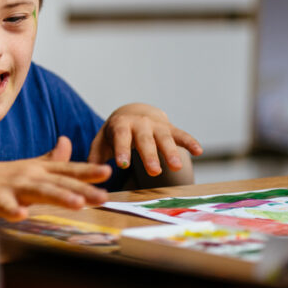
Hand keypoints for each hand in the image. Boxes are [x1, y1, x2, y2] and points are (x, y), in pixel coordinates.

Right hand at [0, 139, 110, 220]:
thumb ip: (49, 158)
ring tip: (77, 204)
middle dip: (82, 189)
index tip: (108, 173)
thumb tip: (67, 142)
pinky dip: (12, 209)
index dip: (87, 171)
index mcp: (36, 169)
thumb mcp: (25, 165)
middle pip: (59, 183)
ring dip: (58, 197)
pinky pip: (3, 205)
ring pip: (38, 192)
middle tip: (104, 196)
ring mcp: (10, 187)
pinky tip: (22, 215)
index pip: (66, 170)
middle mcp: (27, 176)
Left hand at [88, 103, 202, 175]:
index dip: (122, 150)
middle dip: (149, 155)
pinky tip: (198, 151)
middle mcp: (140, 124)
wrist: (133, 113)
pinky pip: (182, 135)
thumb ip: (95, 156)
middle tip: (153, 171)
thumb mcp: (102, 141)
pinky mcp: (171, 129)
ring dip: (171, 152)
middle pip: (145, 140)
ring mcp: (157, 126)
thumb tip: (88, 173)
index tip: (122, 165)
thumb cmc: (115, 133)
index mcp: (120, 125)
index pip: (120, 137)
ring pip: (164, 138)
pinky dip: (190, 142)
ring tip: (176, 167)